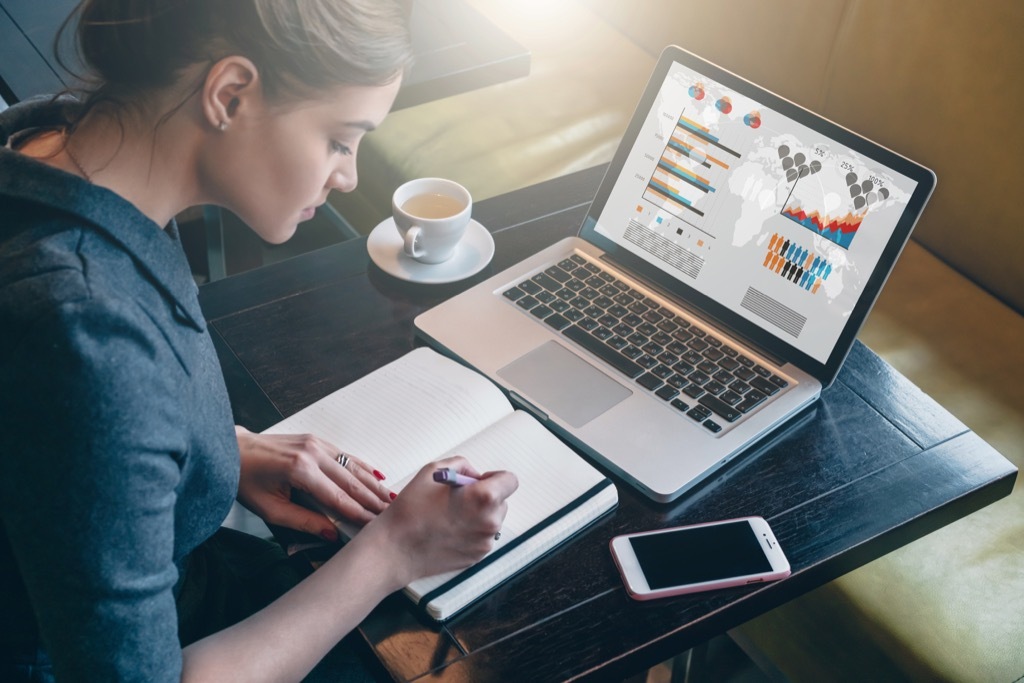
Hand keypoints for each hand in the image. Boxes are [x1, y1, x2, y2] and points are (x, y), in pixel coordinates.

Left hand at [234, 426, 392, 539]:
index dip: (358, 513)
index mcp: (300, 470)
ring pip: (353, 467)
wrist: (233, 450)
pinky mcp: (316, 440)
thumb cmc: (246, 480)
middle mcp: (312, 453)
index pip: (338, 497)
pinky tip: (377, 476)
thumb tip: (331, 534)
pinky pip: (345, 456)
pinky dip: (363, 467)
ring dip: (372, 484)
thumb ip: (303, 521)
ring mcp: (316, 443)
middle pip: (351, 481)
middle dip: (373, 499)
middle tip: (391, 513)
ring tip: (390, 498)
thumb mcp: (270, 509)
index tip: (374, 525)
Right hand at [361, 455, 518, 586]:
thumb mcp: (433, 471)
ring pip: (491, 520)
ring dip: (478, 514)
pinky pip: (481, 536)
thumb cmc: (411, 511)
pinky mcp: (477, 556)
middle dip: (484, 496)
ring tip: (449, 515)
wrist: (396, 549)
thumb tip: (473, 475)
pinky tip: (448, 529)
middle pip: (501, 501)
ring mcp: (485, 542)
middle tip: (458, 498)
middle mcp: (490, 522)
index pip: (510, 480)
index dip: (494, 477)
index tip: (479, 480)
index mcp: (484, 497)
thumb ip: (461, 465)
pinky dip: (471, 531)